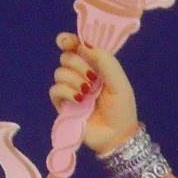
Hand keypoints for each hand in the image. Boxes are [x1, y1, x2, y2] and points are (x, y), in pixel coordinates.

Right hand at [52, 35, 138, 156]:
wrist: (117, 136)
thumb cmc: (122, 110)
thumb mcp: (119, 82)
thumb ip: (105, 61)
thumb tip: (85, 45)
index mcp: (95, 67)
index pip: (76, 47)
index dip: (69, 41)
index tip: (69, 42)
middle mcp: (80, 75)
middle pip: (66, 57)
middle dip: (77, 64)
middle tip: (92, 78)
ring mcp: (70, 90)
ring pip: (59, 72)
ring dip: (74, 80)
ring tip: (87, 93)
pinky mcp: (62, 105)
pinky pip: (55, 89)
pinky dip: (66, 92)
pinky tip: (79, 100)